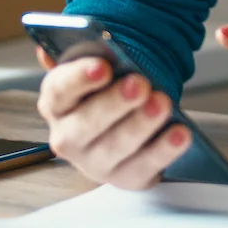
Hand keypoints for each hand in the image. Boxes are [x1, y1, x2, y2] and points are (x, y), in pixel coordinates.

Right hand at [34, 48, 190, 189]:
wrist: (129, 115)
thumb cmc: (109, 85)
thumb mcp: (94, 63)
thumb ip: (79, 52)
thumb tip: (46, 50)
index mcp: (57, 103)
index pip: (59, 91)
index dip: (78, 79)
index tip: (103, 66)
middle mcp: (69, 137)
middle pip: (84, 125)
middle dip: (114, 104)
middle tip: (139, 84)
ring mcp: (95, 162)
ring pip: (114, 148)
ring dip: (140, 126)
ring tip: (163, 104)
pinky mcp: (126, 177)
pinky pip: (143, 169)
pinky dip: (163, 152)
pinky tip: (180, 133)